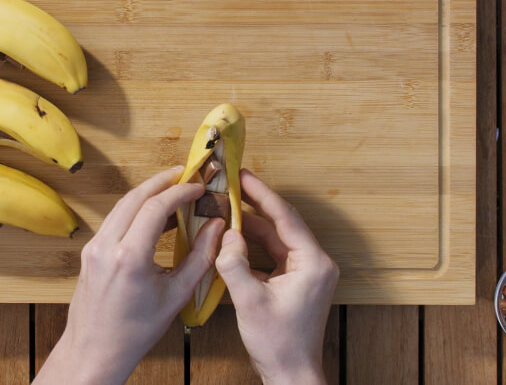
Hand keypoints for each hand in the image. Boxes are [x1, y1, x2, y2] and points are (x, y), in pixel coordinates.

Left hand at [34, 166, 223, 384]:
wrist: (94, 351)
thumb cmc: (136, 330)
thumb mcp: (176, 295)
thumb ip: (201, 257)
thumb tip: (217, 226)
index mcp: (129, 257)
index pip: (155, 206)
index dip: (180, 191)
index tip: (199, 187)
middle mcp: (106, 245)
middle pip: (135, 196)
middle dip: (162, 181)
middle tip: (185, 174)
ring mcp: (94, 246)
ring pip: (122, 204)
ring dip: (148, 192)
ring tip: (173, 190)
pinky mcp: (90, 250)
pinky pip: (115, 218)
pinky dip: (136, 208)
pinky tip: (154, 214)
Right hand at [215, 169, 338, 384]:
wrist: (291, 374)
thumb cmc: (278, 344)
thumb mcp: (250, 302)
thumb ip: (234, 265)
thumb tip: (226, 236)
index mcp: (313, 263)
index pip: (285, 218)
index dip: (262, 194)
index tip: (244, 176)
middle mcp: (314, 262)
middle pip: (282, 223)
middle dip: (256, 205)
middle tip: (232, 185)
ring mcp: (307, 270)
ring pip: (276, 237)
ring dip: (253, 225)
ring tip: (228, 207)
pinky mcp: (296, 278)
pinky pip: (274, 252)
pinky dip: (255, 244)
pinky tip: (235, 236)